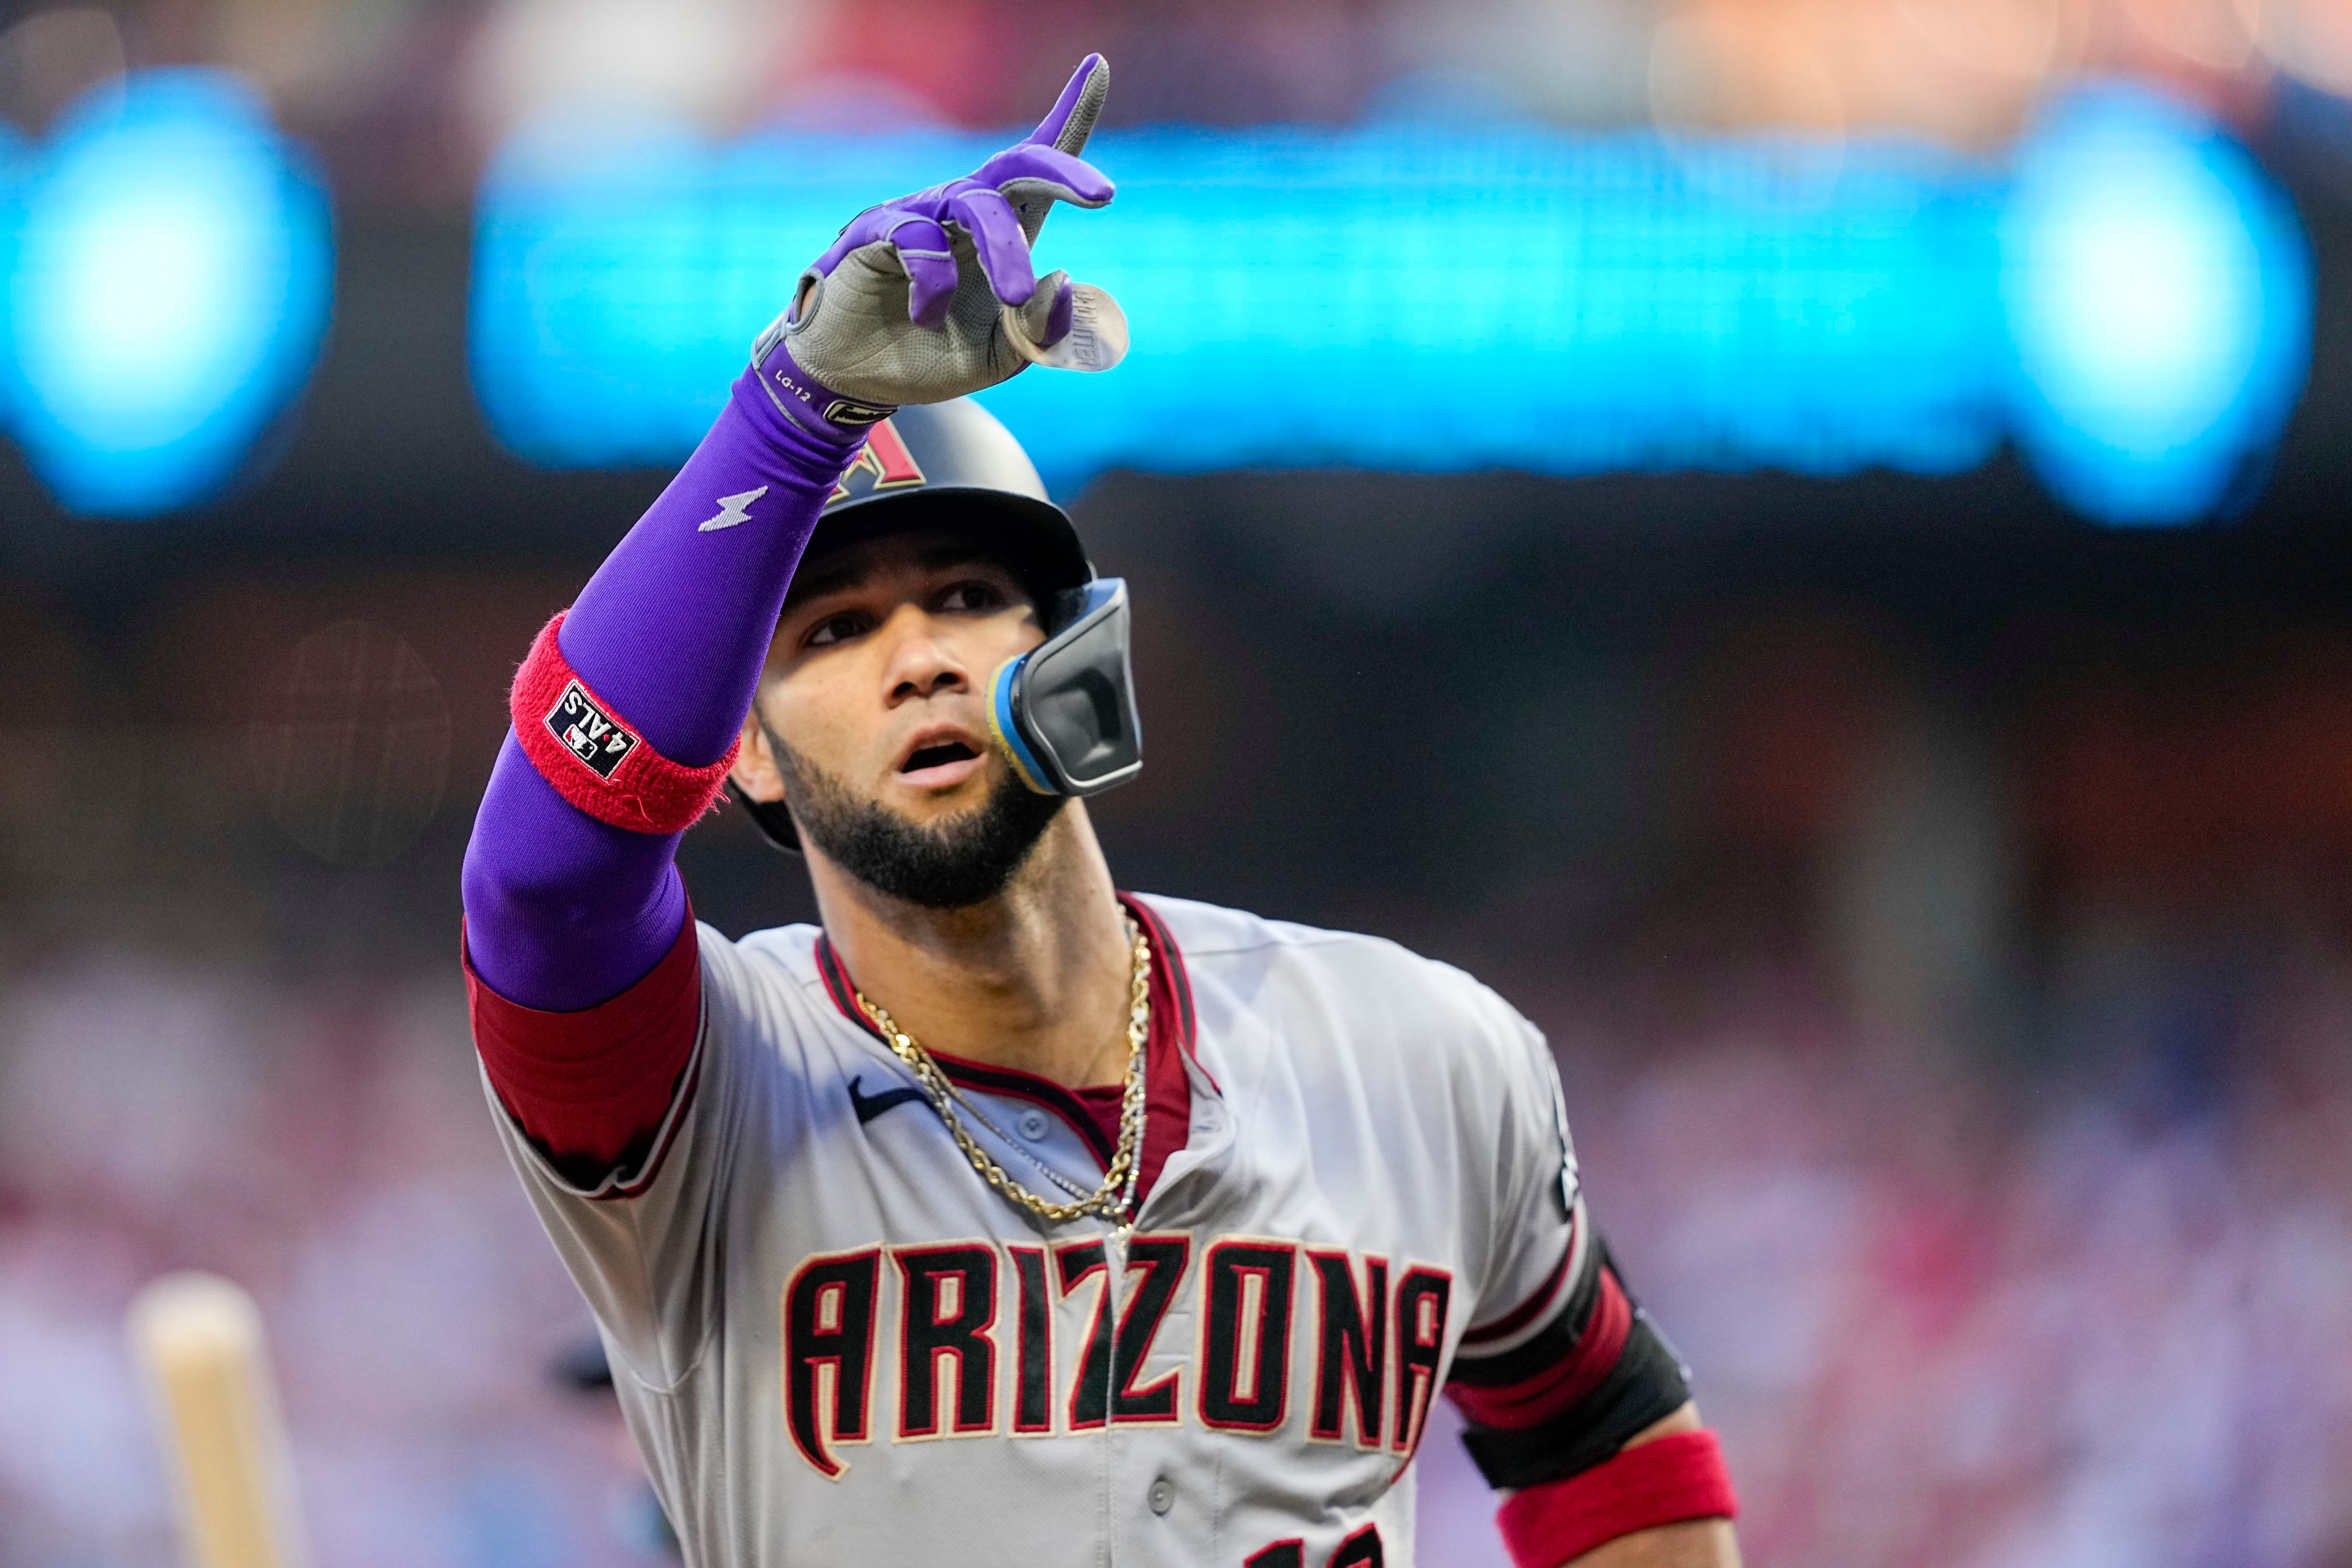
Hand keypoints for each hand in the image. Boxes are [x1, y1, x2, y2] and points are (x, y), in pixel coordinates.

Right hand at [752, 55, 1124, 438]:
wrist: (857, 379)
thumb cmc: (933, 354)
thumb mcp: (1003, 356)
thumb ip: (1041, 331)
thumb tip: (1060, 277)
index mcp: (1003, 233)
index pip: (1039, 169)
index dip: (1069, 117)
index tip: (1097, 67)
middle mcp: (964, 211)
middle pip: (1018, 166)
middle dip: (1063, 170)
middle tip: (1103, 195)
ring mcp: (921, 215)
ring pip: (976, 204)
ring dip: (1005, 250)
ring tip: (1015, 296)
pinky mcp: (876, 232)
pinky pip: (919, 240)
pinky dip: (934, 284)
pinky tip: (925, 316)